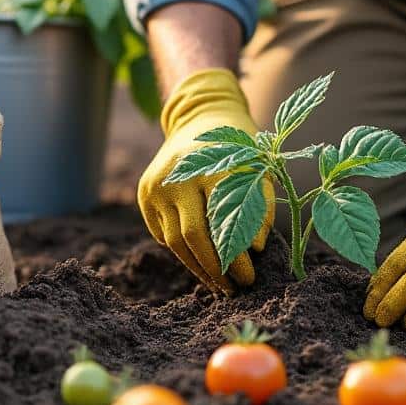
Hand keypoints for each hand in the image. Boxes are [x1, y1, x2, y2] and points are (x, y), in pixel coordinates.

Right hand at [138, 68, 274, 293]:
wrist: (201, 116)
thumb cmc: (241, 147)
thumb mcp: (260, 168)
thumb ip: (260, 205)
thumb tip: (253, 250)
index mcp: (211, 166)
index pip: (221, 222)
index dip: (235, 255)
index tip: (251, 277)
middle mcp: (178, 175)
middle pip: (193, 237)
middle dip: (216, 269)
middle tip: (235, 288)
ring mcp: (156, 184)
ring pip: (175, 240)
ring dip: (198, 267)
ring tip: (221, 284)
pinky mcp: (145, 193)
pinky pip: (163, 233)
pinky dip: (183, 251)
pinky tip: (202, 262)